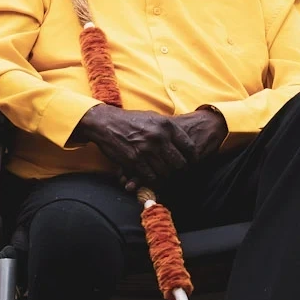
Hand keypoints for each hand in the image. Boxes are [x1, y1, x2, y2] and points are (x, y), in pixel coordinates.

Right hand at [72, 104, 221, 182]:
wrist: (106, 123)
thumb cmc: (131, 120)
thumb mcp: (154, 118)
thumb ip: (170, 128)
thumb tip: (185, 140)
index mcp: (167, 126)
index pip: (189, 148)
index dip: (193, 159)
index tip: (192, 164)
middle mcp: (159, 137)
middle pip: (180, 163)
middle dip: (181, 172)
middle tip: (179, 174)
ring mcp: (147, 150)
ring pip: (167, 173)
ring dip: (167, 178)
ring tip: (167, 178)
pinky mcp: (135, 161)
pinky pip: (151, 178)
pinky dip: (154, 182)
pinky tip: (154, 179)